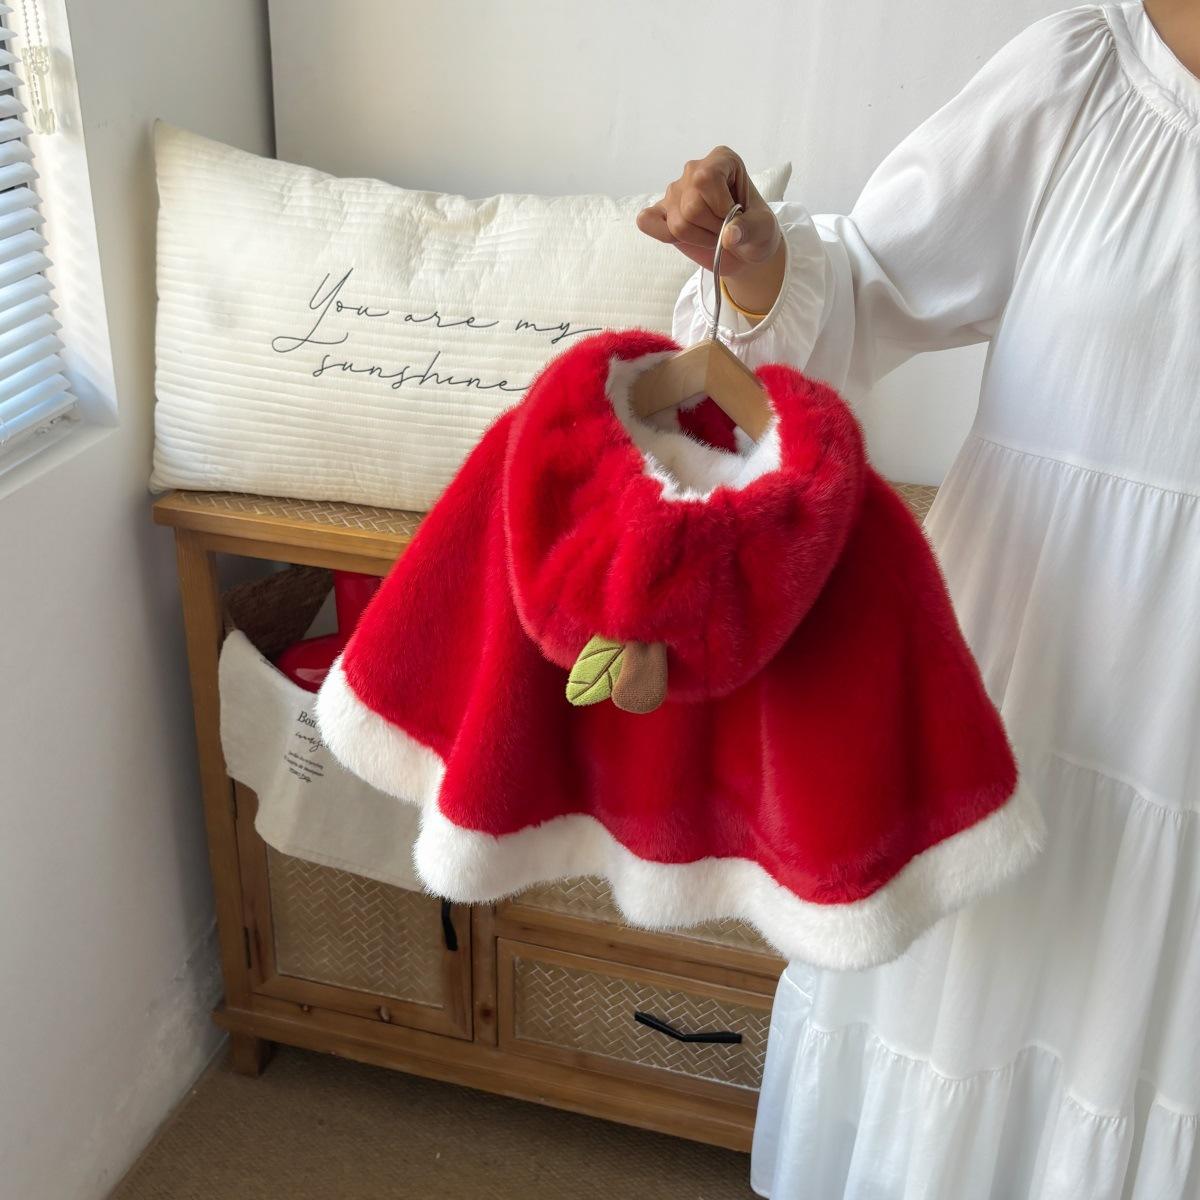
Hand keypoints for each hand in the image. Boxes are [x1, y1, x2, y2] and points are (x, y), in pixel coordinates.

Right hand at [638, 146, 784, 316]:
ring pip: (677, 224)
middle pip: (691, 207)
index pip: (705, 179)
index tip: (735, 216)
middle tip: (724, 229)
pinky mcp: (660, 212)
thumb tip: (729, 235)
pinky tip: (683, 238)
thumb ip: (750, 229)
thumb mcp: (765, 229)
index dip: (720, 207)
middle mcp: (693, 170)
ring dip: (698, 238)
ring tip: (712, 234)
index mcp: (721, 160)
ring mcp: (674, 192)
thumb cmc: (755, 232)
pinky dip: (663, 236)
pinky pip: (647, 222)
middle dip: (711, 228)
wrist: (744, 250)